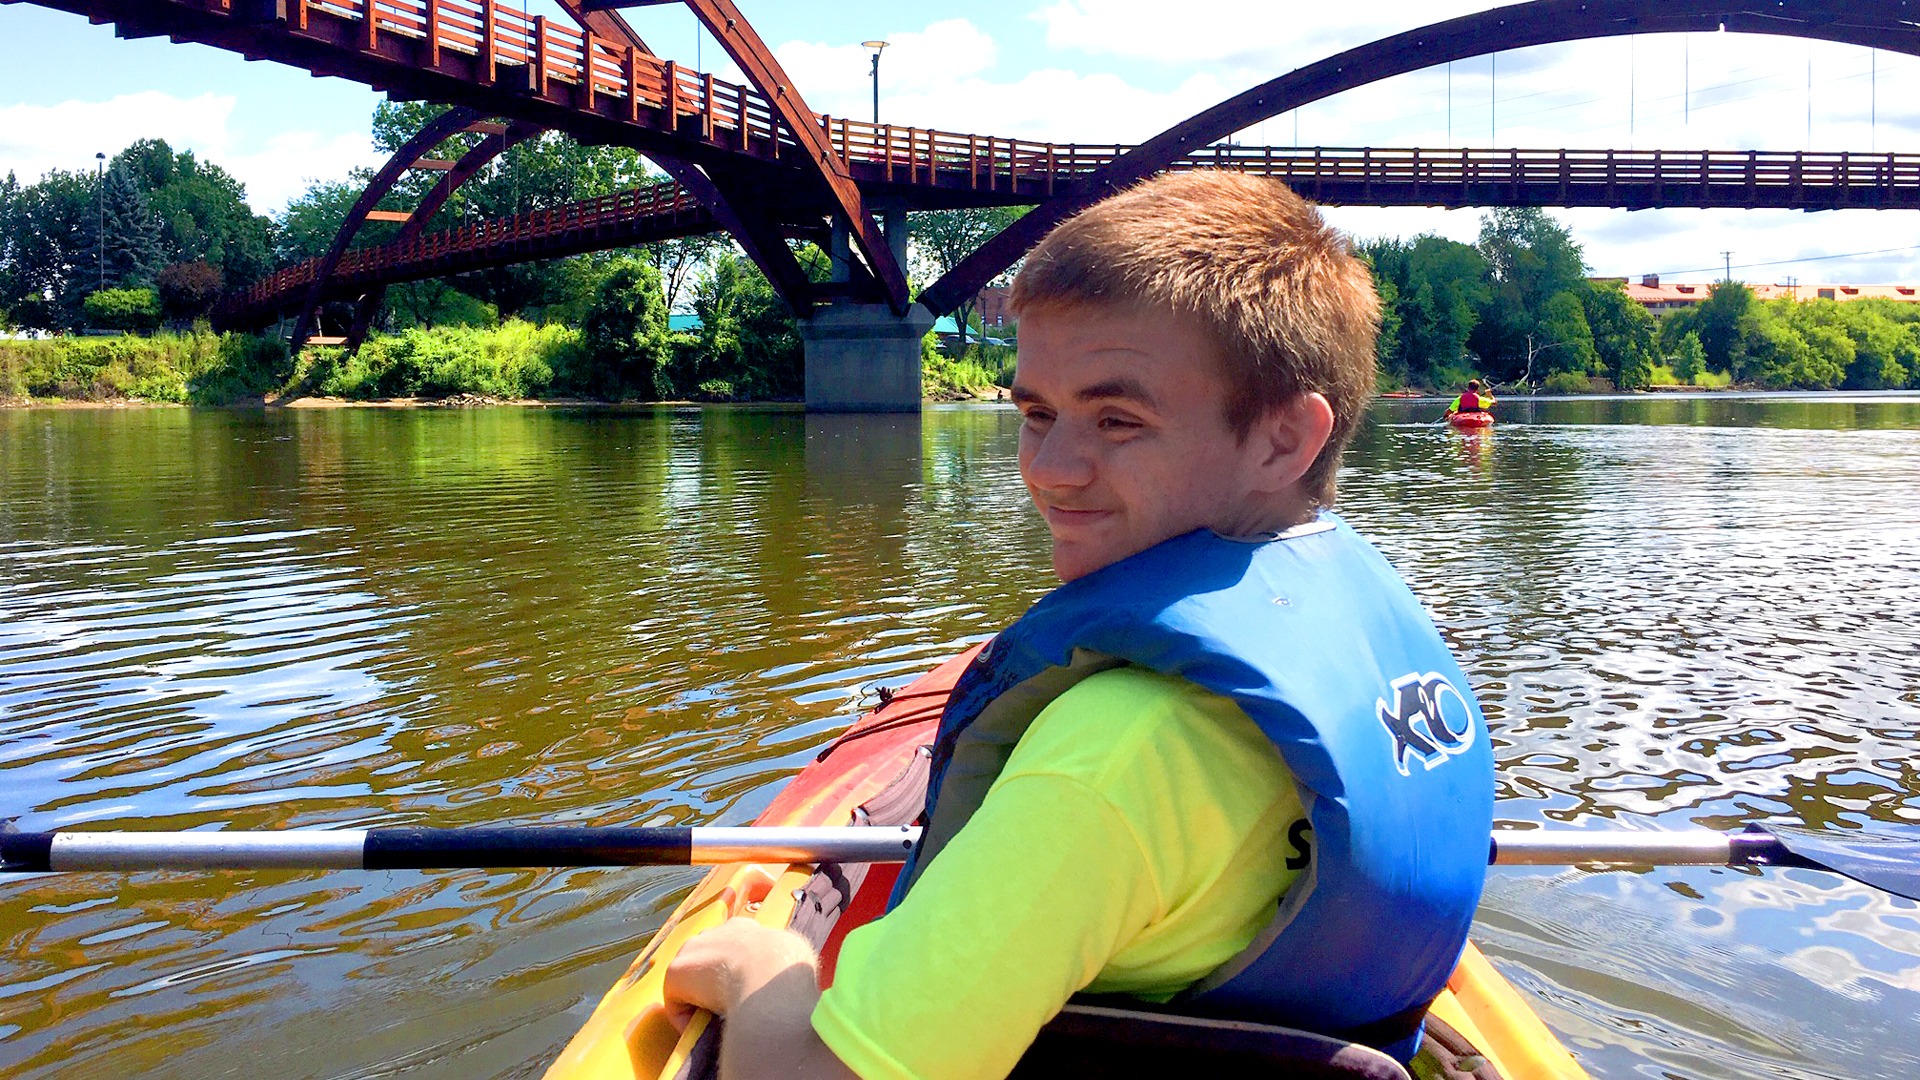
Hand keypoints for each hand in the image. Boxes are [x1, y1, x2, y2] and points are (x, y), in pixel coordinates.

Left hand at [662, 918, 818, 1030]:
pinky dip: (686, 1020)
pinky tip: (704, 1031)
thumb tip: (782, 977)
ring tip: (715, 1021)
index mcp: (748, 928)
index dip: (737, 967)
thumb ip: (779, 962)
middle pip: (708, 955)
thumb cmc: (788, 973)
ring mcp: (695, 949)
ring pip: (691, 978)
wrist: (768, 980)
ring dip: (699, 998)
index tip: (745, 988)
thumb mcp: (794, 957)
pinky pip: (677, 1004)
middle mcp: (718, 930)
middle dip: (713, 978)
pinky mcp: (676, 972)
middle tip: (728, 1005)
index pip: (735, 944)